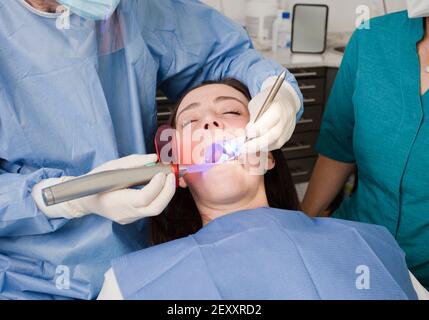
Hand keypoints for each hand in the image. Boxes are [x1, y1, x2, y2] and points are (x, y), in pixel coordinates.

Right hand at [32, 154, 175, 224]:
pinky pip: (150, 209)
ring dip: (165, 193)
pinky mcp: (133, 218)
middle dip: (168, 191)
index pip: (144, 198)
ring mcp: (129, 218)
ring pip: (155, 209)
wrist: (83, 200)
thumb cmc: (95, 181)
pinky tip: (158, 185)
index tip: (161, 172)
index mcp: (116, 202)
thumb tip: (154, 158)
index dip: (157, 185)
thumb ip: (133, 162)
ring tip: (167, 178)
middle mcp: (125, 214)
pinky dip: (158, 196)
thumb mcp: (110, 166)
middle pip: (155, 208)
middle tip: (171, 175)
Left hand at [242, 77, 300, 153]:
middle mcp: (285, 119)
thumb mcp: (257, 104)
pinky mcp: (287, 135)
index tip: (247, 133)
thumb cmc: (268, 102)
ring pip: (276, 142)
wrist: (285, 100)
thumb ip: (253, 117)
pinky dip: (266, 147)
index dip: (258, 128)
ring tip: (248, 148)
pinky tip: (257, 146)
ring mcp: (288, 128)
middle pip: (274, 135)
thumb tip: (247, 132)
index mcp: (278, 107)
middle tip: (245, 147)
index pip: (270, 119)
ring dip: (261, 147)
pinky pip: (277, 144)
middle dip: (257, 143)